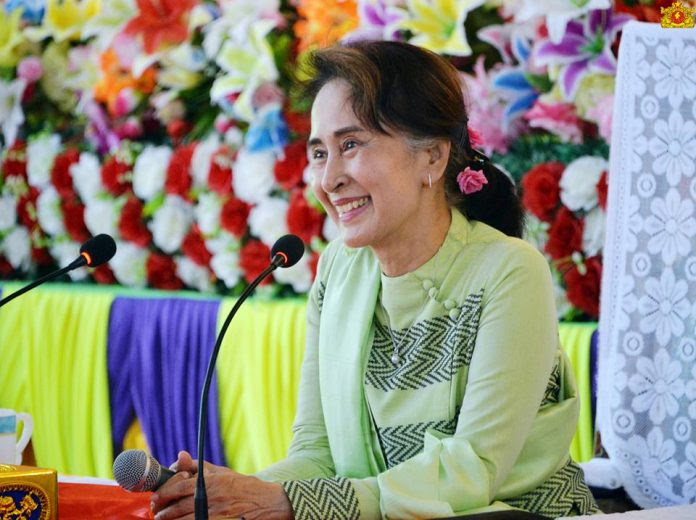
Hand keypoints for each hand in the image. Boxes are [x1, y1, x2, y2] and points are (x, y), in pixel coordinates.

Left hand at [151, 452, 291, 519]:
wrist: (265, 503)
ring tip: (163, 519)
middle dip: (162, 510)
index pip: (178, 486)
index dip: (163, 493)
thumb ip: (199, 466)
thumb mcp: (221, 472)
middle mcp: (209, 498)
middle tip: (157, 511)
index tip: (156, 497)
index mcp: (210, 482)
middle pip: (175, 507)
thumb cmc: (242, 486)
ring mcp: (212, 514)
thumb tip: (180, 456)